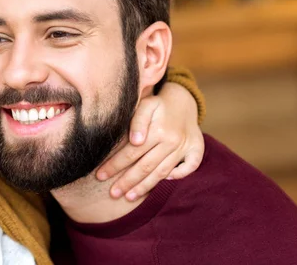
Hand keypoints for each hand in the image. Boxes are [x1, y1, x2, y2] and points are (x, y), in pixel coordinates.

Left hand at [96, 82, 204, 200]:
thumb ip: (137, 121)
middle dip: (127, 182)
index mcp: (158, 131)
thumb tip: (135, 141)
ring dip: (145, 186)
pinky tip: (163, 182)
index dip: (115, 165)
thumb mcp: (145, 104)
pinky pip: (189, 168)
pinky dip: (178, 176)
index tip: (100, 175)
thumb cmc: (157, 104)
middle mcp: (172, 141)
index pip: (131, 153)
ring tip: (129, 197)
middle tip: (112, 194)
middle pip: (145, 167)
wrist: (183, 100)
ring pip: (162, 172)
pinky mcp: (196, 150)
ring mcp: (185, 147)